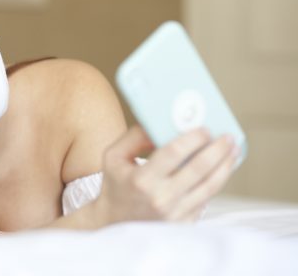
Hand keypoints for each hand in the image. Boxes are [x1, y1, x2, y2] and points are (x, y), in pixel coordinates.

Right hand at [95, 125, 238, 223]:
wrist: (114, 222)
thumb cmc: (116, 185)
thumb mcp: (113, 157)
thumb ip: (134, 136)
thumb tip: (159, 124)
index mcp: (142, 180)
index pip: (174, 153)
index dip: (193, 138)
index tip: (204, 128)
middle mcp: (161, 198)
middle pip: (199, 168)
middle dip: (217, 149)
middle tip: (227, 136)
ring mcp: (175, 214)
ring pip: (210, 186)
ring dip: (225, 165)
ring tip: (233, 150)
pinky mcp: (184, 223)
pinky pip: (206, 199)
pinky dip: (216, 182)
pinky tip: (221, 169)